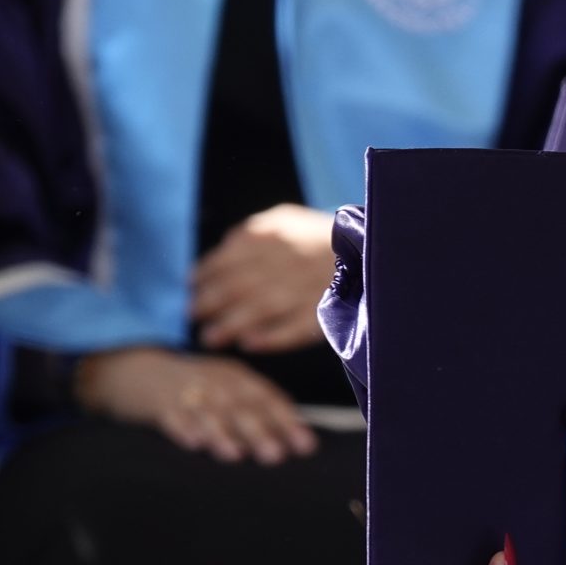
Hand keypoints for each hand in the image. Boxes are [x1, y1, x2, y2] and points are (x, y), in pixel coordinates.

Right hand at [75, 346, 316, 463]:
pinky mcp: (157, 403)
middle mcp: (214, 382)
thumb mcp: (224, 390)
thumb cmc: (189, 387)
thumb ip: (255, 411)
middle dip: (259, 432)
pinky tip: (192, 443)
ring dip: (222, 434)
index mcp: (235, 378)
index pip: (267, 399)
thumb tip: (291, 441)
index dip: (288, 422)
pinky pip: (170, 416)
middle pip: (240, 408)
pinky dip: (182, 429)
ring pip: (207, 414)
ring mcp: (185, 391)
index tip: (306, 446)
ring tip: (235, 455)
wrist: (132, 370)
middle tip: (275, 456)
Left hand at [189, 202, 336, 353]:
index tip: (190, 285)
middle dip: (212, 301)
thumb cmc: (324, 238)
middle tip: (190, 314)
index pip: (233, 257)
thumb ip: (257, 230)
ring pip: (264, 308)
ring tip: (209, 338)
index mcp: (280, 238)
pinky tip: (251, 345)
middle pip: (242, 284)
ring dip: (233, 324)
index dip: (208, 272)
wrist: (375, 252)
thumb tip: (224, 247)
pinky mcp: (328, 312)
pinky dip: (274, 338)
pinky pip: (298, 328)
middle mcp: (291, 263)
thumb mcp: (290, 219)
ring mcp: (310, 289)